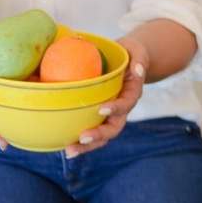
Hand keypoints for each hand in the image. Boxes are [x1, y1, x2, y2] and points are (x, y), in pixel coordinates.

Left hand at [63, 35, 148, 157]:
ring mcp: (111, 116)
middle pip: (113, 128)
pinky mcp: (99, 117)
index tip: (101, 109)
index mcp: (131, 94)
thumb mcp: (137, 51)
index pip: (126, 104)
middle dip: (98, 135)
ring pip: (102, 136)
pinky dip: (79, 141)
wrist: (129, 62)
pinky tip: (61, 145)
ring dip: (86, 146)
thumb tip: (138, 70)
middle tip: (82, 138)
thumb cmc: (131, 54)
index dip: (115, 108)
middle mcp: (122, 109)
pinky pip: (91, 130)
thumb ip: (140, 60)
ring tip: (69, 151)